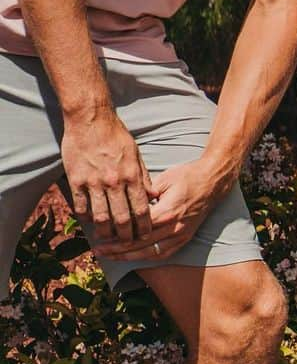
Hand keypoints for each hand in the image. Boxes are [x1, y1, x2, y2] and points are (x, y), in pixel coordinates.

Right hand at [61, 110, 155, 248]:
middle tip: (127, 243)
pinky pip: (81, 207)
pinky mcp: (76, 181)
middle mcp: (114, 181)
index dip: (144, 225)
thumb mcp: (136, 153)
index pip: (142, 208)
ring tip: (108, 239)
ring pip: (101, 217)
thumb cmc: (116, 135)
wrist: (90, 120)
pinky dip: (86, 218)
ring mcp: (94, 182)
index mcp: (132, 175)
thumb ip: (143, 176)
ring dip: (105, 232)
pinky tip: (89, 223)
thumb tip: (152, 195)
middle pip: (122, 218)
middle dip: (127, 235)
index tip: (145, 235)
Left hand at [95, 158, 224, 262]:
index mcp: (168, 211)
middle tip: (99, 250)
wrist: (213, 181)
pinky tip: (133, 258)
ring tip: (111, 257)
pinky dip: (146, 258)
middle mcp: (175, 227)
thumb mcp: (165, 178)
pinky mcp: (185, 237)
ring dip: (129, 257)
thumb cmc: (188, 175)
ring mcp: (181, 234)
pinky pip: (164, 253)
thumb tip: (125, 202)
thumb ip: (145, 192)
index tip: (102, 233)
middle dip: (118, 248)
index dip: (118, 233)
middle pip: (141, 243)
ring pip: (151, 253)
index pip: (137, 228)